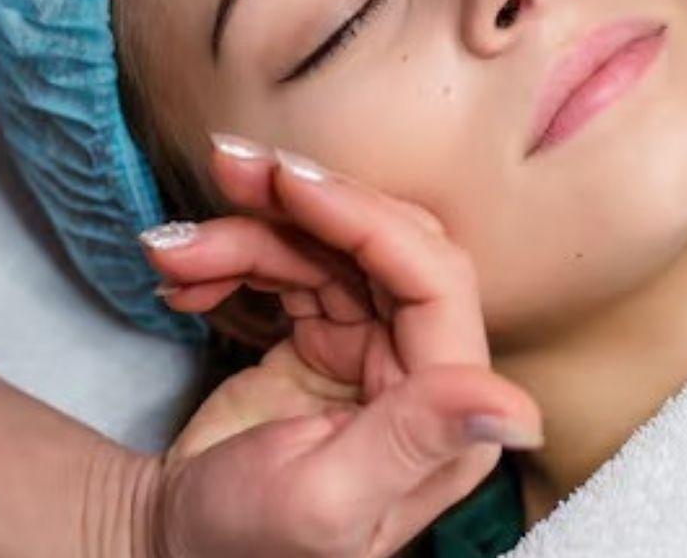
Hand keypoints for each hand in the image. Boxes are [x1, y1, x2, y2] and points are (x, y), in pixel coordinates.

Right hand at [136, 139, 541, 557]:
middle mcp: (421, 371)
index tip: (289, 182)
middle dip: (302, 203)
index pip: (432, 279)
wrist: (166, 546)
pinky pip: (285, 265)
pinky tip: (178, 280)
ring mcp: (370, 348)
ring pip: (323, 246)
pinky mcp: (322, 336)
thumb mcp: (327, 501)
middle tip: (228, 166)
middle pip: (380, 244)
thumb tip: (520, 412)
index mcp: (446, 414)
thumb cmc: (245, 547)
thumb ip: (415, 442)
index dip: (365, 217)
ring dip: (243, 233)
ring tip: (169, 253)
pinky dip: (227, 260)